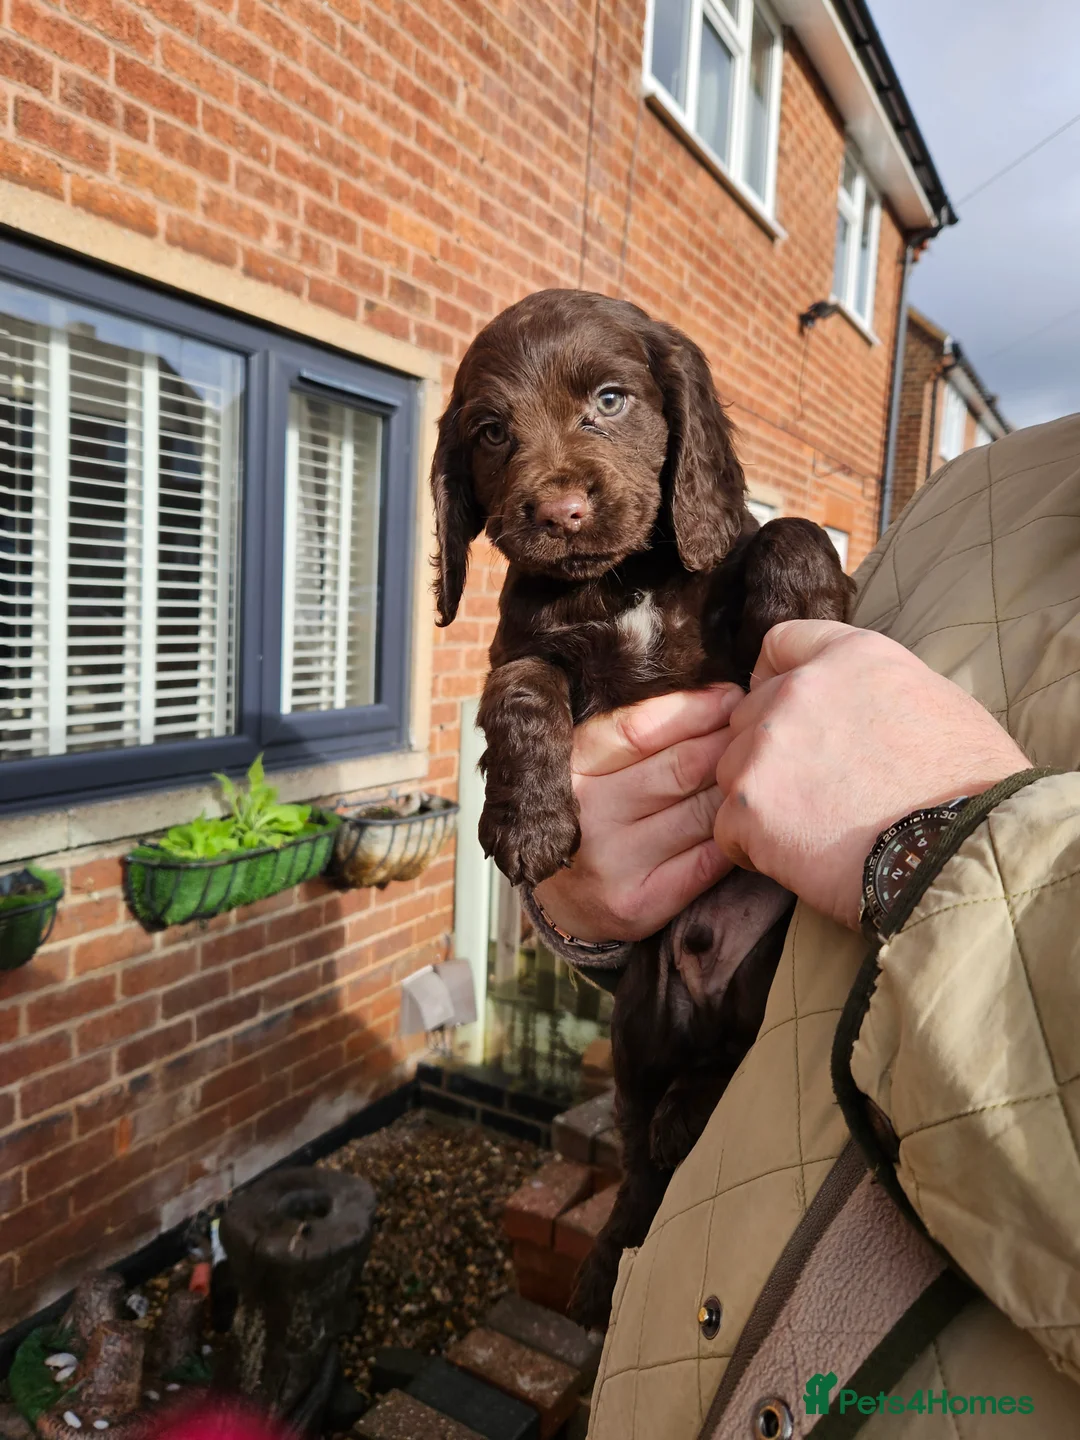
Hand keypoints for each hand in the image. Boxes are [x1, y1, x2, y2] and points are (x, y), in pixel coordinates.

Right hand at [533, 686, 741, 941]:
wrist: (562, 900)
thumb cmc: (589, 815)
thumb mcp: (592, 766)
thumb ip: (635, 734)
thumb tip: (715, 696)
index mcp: (571, 768)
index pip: (640, 729)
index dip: (694, 708)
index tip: (730, 697)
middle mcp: (586, 814)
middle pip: (681, 767)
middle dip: (728, 743)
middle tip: (759, 730)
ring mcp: (612, 862)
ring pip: (701, 812)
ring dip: (738, 788)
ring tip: (762, 770)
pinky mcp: (639, 903)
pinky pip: (708, 860)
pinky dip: (733, 834)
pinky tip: (748, 818)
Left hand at [713, 621, 1030, 929]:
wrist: (964, 853)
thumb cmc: (971, 787)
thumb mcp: (938, 701)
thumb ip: (877, 689)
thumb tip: (858, 704)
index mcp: (850, 656)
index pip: (781, 645)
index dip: (776, 679)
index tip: (788, 712)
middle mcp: (798, 691)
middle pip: (750, 715)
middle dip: (770, 750)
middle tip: (810, 791)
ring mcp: (766, 749)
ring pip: (732, 769)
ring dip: (759, 799)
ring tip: (809, 833)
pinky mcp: (747, 808)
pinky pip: (728, 827)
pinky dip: (752, 848)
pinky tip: (795, 861)